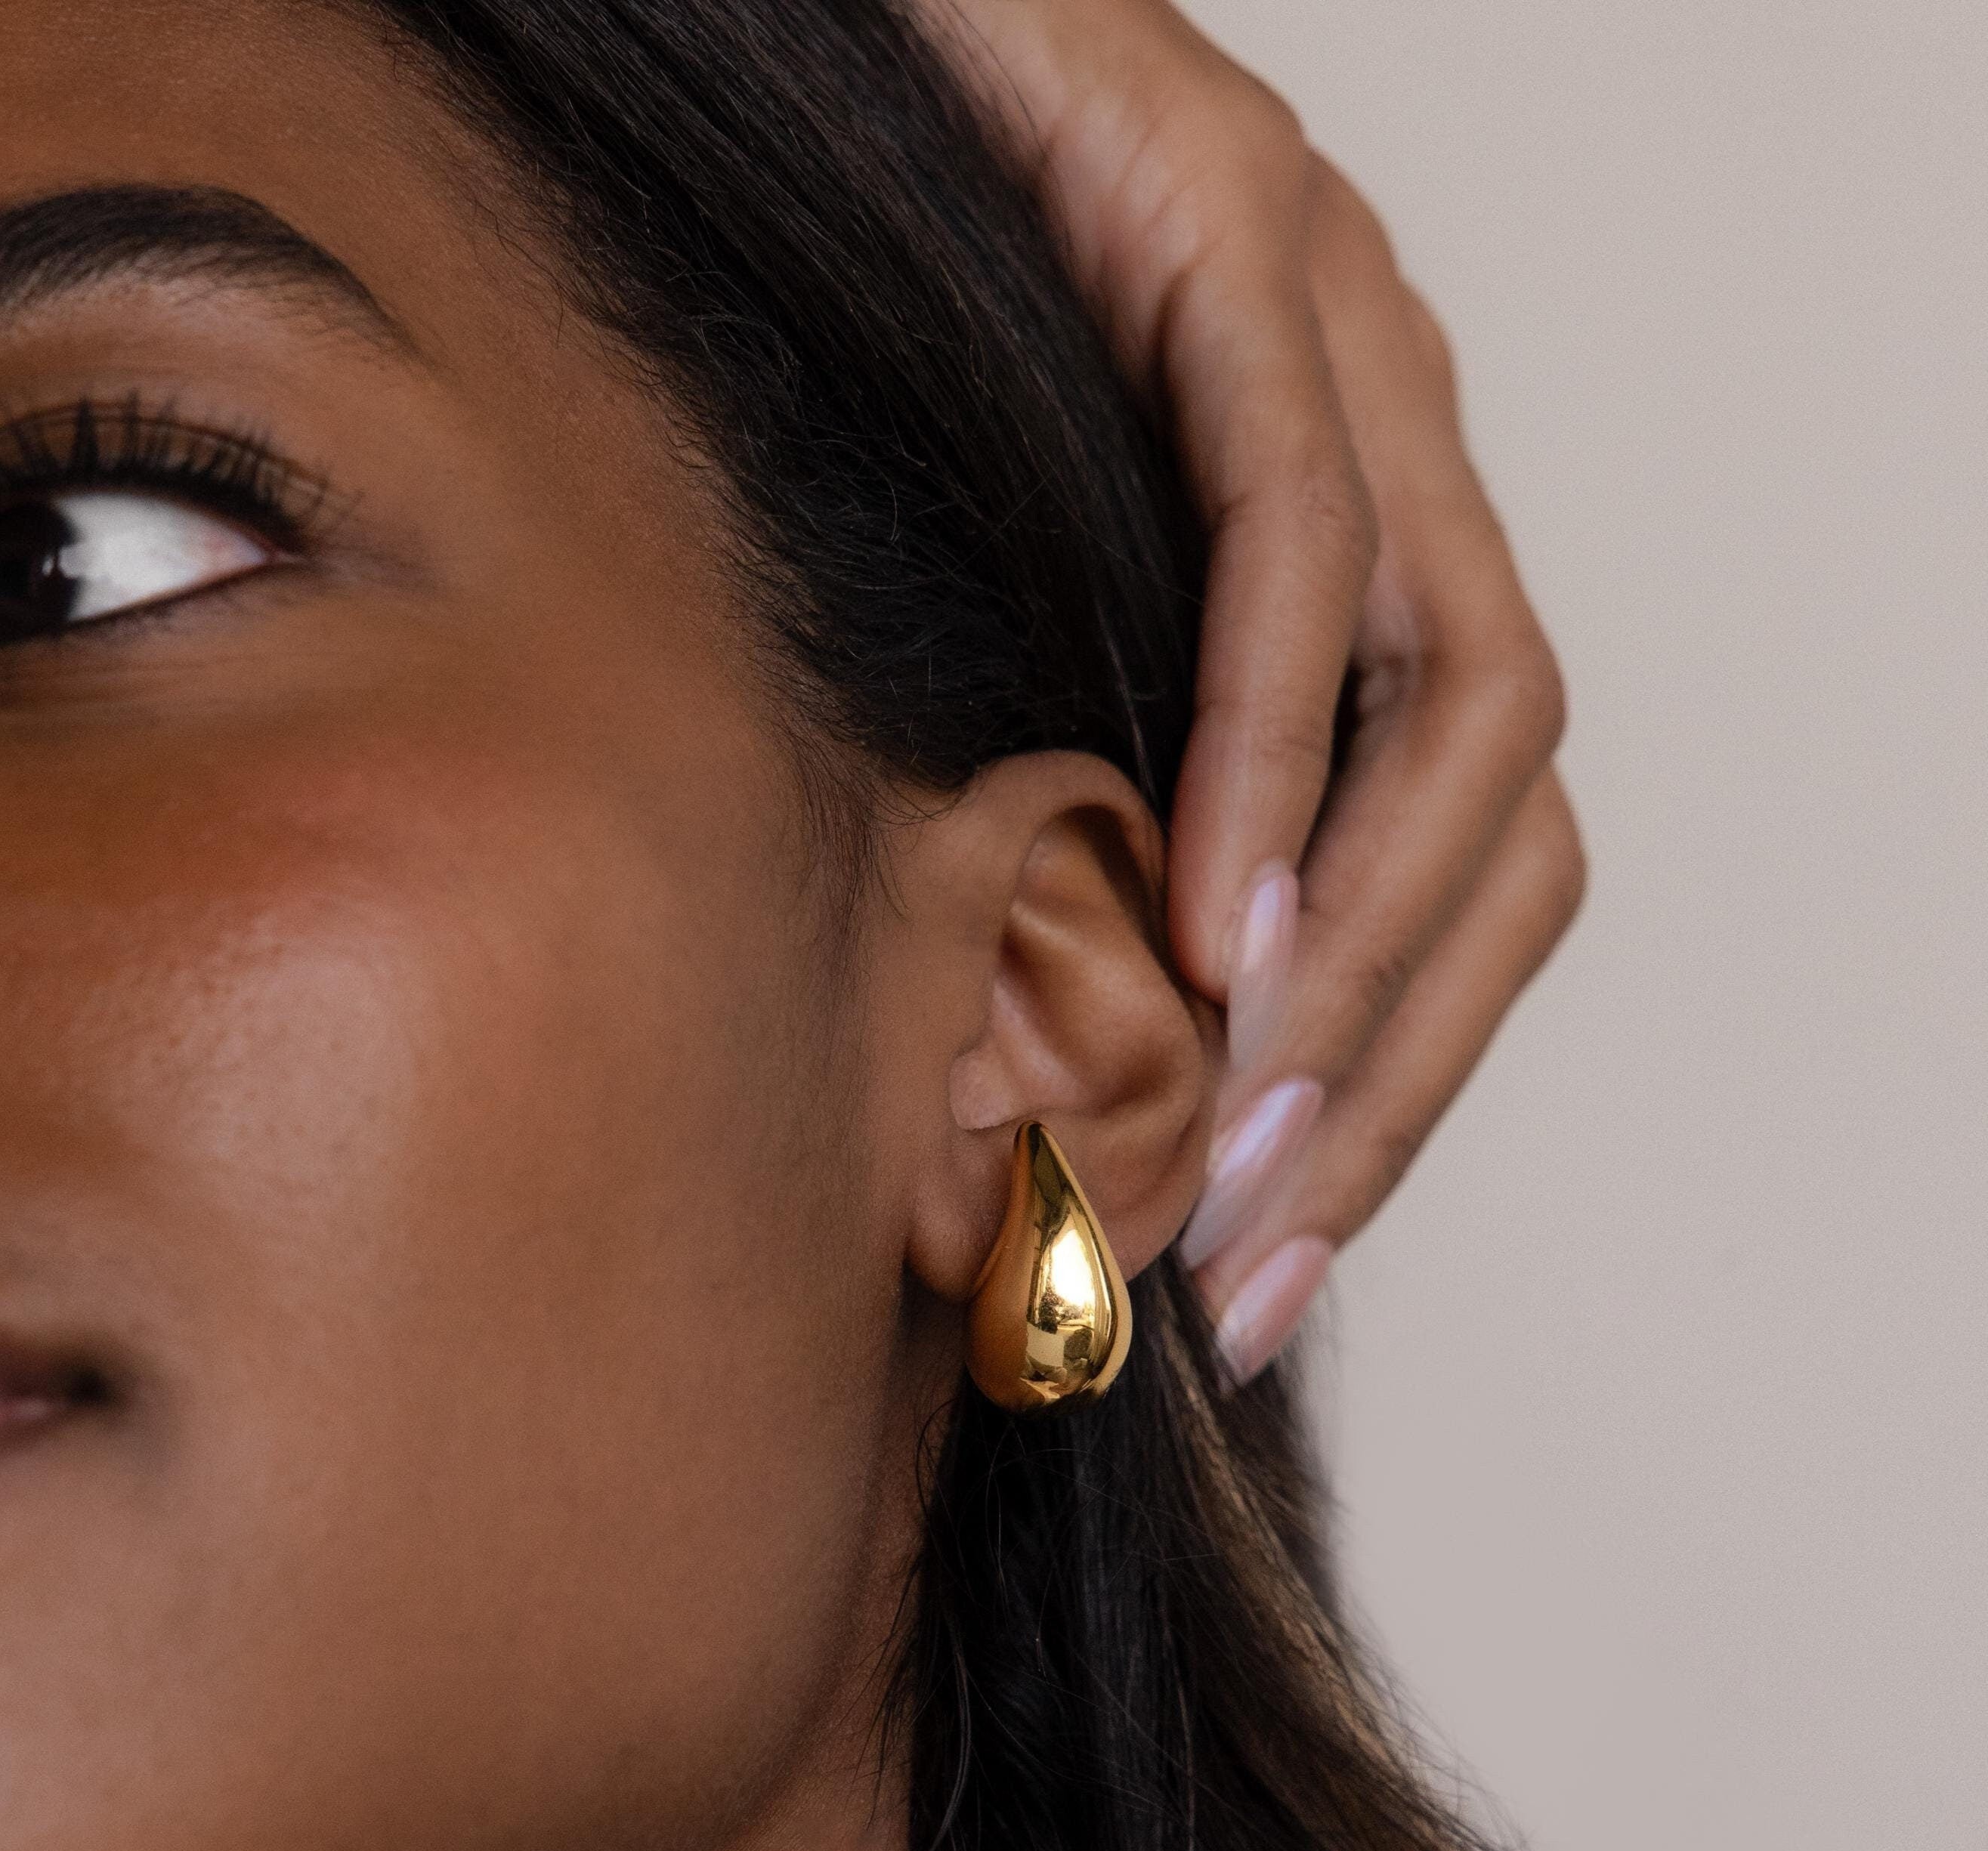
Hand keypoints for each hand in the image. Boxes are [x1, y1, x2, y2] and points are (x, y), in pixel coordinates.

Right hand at [926, 0, 1582, 1380]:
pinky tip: (1201, 916)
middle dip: (1395, 1073)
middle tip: (1246, 1257)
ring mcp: (1345, 337)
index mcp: (1366, 552)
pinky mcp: (1236, 245)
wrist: (803, 23)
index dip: (1401, 1078)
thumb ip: (1062, 787)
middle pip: (1516, 821)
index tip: (1260, 1257)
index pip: (1480, 861)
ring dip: (1353, 958)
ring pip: (1465, 706)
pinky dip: (1264, 751)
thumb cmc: (866, 335)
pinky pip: (1299, 538)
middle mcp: (1402, 453)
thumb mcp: (992, 623)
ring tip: (1225, 1134)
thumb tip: (1042, 1036)